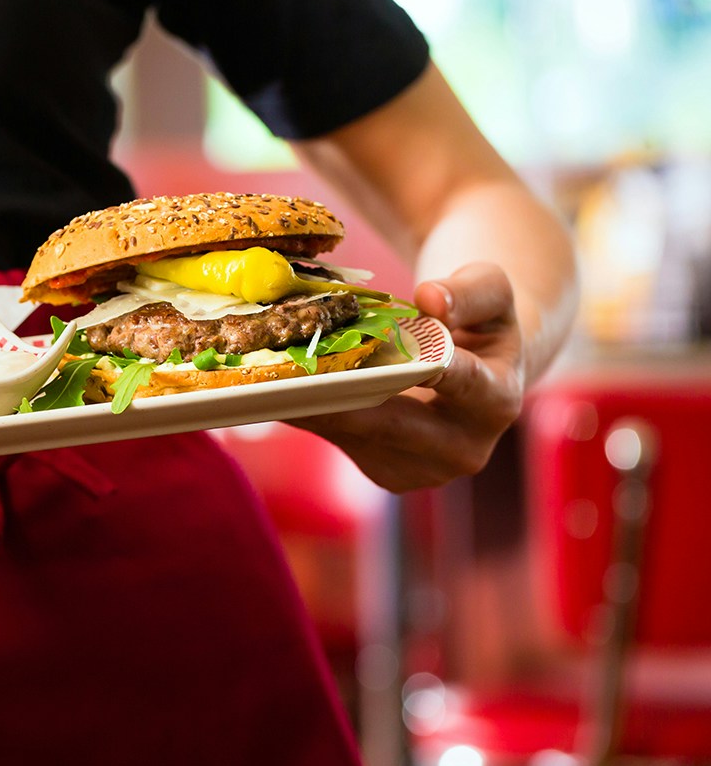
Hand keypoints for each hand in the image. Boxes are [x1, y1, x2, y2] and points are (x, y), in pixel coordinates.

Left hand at [289, 262, 524, 491]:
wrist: (481, 370)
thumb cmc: (483, 323)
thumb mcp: (491, 293)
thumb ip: (470, 291)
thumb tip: (430, 297)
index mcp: (496, 401)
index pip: (462, 385)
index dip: (426, 373)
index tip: (392, 358)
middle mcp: (463, 449)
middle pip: (389, 422)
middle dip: (339, 394)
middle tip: (288, 372)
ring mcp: (422, 469)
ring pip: (355, 436)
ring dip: (311, 406)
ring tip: (267, 377)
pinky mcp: (387, 474)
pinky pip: (339, 442)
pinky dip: (308, 414)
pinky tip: (275, 388)